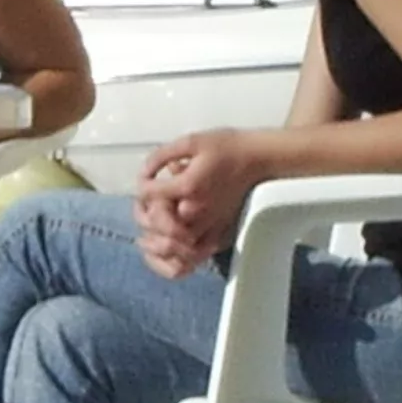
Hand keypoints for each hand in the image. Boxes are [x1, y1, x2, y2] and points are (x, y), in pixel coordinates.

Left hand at [134, 129, 265, 277]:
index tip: (146, 178)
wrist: (259, 160)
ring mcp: (209, 226)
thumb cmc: (227, 148)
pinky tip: (166, 254)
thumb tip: (145, 171)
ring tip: (145, 238)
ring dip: (155, 243)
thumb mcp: (191, 141)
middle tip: (142, 206)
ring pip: (173, 248)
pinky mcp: (219, 234)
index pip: (149, 194)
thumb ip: (162, 155)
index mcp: (187, 187)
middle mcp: (196, 211)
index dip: (142, 185)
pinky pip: (194, 258)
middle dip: (143, 215)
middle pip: (156, 224)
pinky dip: (176, 261)